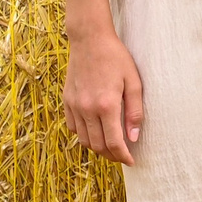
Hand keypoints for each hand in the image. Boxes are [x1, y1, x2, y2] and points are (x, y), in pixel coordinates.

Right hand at [64, 27, 143, 162]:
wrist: (89, 39)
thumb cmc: (116, 58)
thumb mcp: (133, 82)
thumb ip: (134, 112)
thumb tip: (133, 138)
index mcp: (106, 105)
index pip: (114, 142)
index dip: (123, 156)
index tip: (131, 161)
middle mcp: (87, 109)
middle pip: (98, 146)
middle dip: (111, 156)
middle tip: (122, 155)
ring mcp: (74, 106)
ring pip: (84, 140)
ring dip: (97, 148)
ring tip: (110, 147)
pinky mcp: (67, 101)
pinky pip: (73, 128)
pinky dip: (84, 135)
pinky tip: (94, 131)